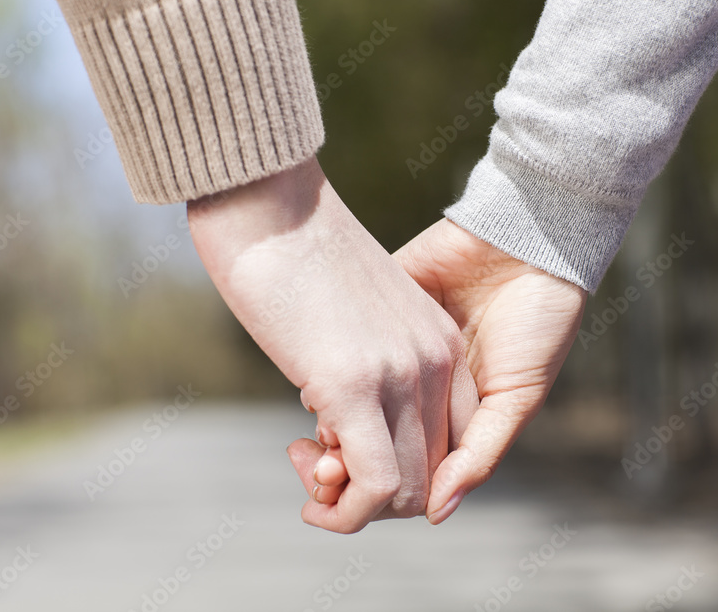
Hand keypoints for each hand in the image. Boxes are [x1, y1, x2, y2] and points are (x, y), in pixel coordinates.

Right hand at [187, 158, 478, 533]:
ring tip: (309, 469)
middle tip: (316, 465)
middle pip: (429, 473)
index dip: (400, 465)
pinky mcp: (353, 385)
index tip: (343, 450)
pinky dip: (346, 514)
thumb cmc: (295, 255)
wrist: (269, 203)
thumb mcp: (353, 318)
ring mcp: (398, 374)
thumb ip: (365, 367)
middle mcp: (433, 361)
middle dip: (375, 495)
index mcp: (438, 342)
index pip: (448, 439)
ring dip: (355, 507)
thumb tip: (337, 420)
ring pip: (404, 490)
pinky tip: (312, 500)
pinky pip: (374, 485)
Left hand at [298, 218, 588, 523]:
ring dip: (326, 432)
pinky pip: (334, 356)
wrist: (526, 238)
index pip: (406, 472)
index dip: (375, 493)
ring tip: (310, 441)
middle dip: (340, 470)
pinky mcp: (374, 318)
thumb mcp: (518, 394)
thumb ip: (481, 452)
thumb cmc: (538, 320)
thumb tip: (436, 512)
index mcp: (453, 416)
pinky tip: (311, 391)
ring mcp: (393, 355)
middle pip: (368, 448)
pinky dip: (320, 381)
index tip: (347, 488)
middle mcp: (418, 391)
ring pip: (345, 409)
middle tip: (317, 470)